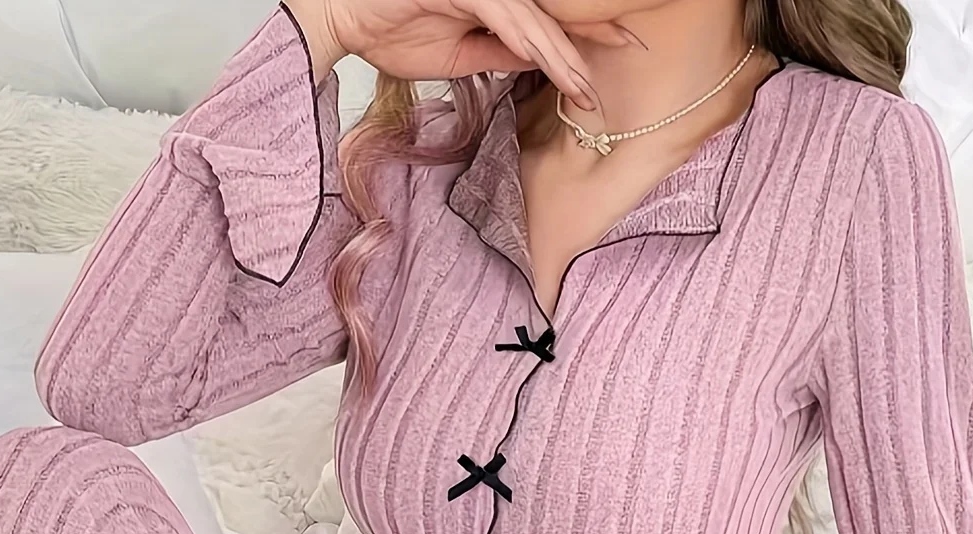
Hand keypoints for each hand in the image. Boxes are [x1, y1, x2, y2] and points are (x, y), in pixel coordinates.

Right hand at [288, 0, 630, 109]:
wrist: (340, 16)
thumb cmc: (388, 29)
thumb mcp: (458, 54)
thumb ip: (499, 53)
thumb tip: (536, 64)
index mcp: (492, 0)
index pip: (546, 18)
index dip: (582, 35)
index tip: (620, 48)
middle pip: (549, 11)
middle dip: (591, 33)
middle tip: (632, 46)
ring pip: (531, 17)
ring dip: (561, 54)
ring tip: (585, 85)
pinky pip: (502, 12)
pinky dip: (527, 39)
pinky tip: (549, 62)